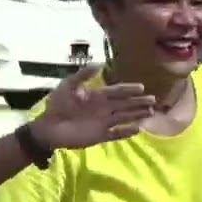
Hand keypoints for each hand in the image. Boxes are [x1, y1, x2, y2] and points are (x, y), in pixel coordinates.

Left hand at [30, 66, 156, 149]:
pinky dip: (126, 132)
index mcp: (97, 96)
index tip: (142, 87)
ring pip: (124, 118)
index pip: (117, 92)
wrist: (48, 128)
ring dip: (136, 115)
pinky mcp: (99, 136)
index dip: (129, 89)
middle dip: (138, 102)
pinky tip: (138, 129)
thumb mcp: (68, 86)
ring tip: (150, 112)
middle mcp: (103, 109)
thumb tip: (100, 64)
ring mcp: (102, 123)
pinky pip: (116, 134)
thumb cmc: (57, 105)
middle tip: (153, 100)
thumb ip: (83, 75)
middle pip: (125, 105)